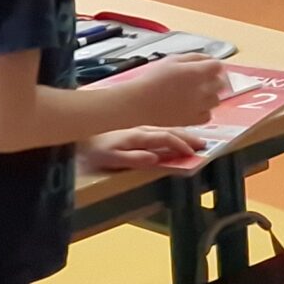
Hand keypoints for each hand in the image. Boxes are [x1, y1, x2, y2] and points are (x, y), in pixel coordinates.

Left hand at [83, 126, 202, 170]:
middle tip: (204, 143)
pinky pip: (159, 124)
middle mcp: (142, 127)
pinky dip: (172, 126)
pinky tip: (177, 128)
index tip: (194, 153)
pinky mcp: (136, 123)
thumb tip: (155, 159)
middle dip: (188, 137)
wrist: (79, 130)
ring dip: (183, 130)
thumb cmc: (94, 149)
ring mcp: (140, 124)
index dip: (180, 146)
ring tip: (197, 136)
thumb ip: (133, 158)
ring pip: (166, 125)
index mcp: (139, 135)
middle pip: (170, 130)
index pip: (165, 139)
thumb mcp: (111, 158)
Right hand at [120, 54, 231, 127]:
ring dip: (209, 96)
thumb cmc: (151, 81)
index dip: (213, 66)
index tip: (207, 68)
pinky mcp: (193, 120)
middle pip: (220, 83)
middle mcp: (202, 89)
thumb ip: (194, 57)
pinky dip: (203, 111)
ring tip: (195, 95)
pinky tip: (193, 107)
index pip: (218, 66)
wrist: (138, 104)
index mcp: (197, 72)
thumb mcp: (172, 60)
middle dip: (213, 80)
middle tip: (200, 81)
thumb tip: (207, 58)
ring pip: (216, 100)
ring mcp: (199, 106)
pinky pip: (208, 115)